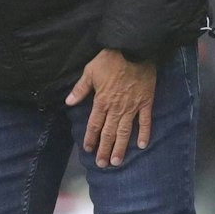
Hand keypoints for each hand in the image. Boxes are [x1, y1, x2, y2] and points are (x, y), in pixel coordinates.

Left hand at [66, 49, 156, 166]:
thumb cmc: (111, 59)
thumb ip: (80, 89)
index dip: (91, 138)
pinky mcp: (146, 102)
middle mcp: (116, 108)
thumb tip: (68, 102)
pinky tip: (142, 145)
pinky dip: (144, 133)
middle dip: (104, 149)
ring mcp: (132, 107)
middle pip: (109, 133)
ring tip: (116, 161)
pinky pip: (145, 121)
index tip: (88, 150)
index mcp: (102, 101)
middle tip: (102, 164)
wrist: (135, 50)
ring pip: (125, 131)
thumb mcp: (90, 71)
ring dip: (120, 147)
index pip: (94, 125)